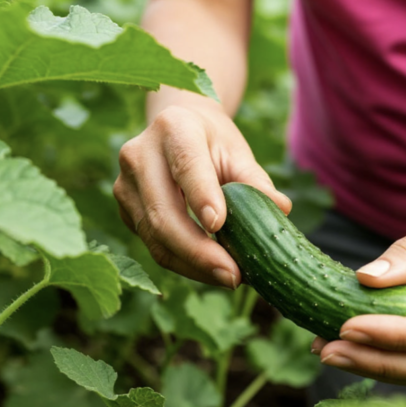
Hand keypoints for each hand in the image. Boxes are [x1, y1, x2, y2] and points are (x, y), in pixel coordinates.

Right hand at [113, 100, 290, 288]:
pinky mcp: (125, 210)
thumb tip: (280, 208)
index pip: (185, 165)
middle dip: (198, 251)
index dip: (200, 196)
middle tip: (234, 275)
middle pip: (163, 213)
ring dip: (192, 265)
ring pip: (155, 237)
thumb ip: (255, 181)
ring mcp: (125, 184)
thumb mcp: (238, 152)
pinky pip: (153, 246)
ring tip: (228, 278)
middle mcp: (139, 155)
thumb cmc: (214, 143)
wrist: (179, 130)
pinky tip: (210, 271)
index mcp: (173, 128)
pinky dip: (183, 264)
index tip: (219, 226)